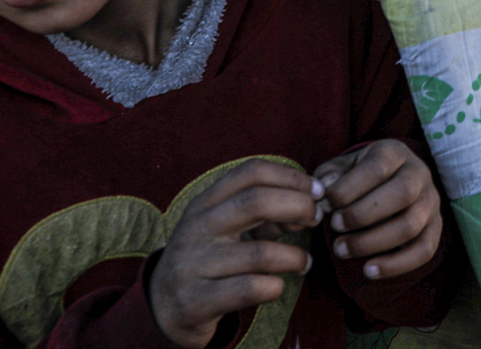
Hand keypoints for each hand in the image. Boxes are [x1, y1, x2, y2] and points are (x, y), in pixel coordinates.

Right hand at [149, 160, 318, 347]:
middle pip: (256, 202)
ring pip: (259, 253)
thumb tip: (309, 205)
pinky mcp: (195, 301)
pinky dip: (275, 287)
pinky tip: (277, 286)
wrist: (163, 308)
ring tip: (305, 263)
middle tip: (316, 220)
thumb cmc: (209, 259)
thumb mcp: (228, 228)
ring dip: (295, 257)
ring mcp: (192, 265)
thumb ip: (264, 213)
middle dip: (298, 206)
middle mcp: (195, 229)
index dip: (291, 177)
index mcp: (204, 203)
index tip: (317, 191)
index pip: (251, 172)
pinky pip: (249, 289)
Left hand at [315, 140, 443, 280]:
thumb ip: (330, 175)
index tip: (326, 205)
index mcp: (395, 152)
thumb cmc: (358, 177)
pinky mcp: (435, 229)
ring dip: (372, 242)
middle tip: (334, 226)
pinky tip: (368, 271)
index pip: (378, 167)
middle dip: (363, 215)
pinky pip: (424, 251)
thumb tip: (323, 188)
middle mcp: (419, 173)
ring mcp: (431, 202)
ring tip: (341, 250)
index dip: (349, 188)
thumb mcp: (342, 167)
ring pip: (411, 225)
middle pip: (403, 193)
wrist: (388, 183)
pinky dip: (396, 265)